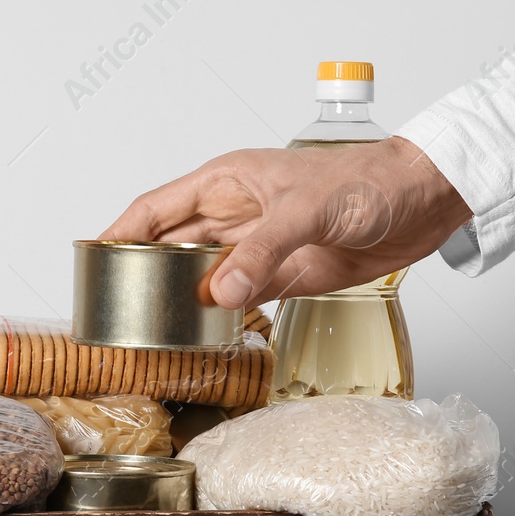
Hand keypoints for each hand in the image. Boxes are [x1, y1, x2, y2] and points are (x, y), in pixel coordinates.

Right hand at [97, 136, 472, 307]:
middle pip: (171, 245)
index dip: (120, 231)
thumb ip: (263, 251)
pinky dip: (220, 316)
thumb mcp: (309, 210)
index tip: (91, 259)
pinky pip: (238, 298)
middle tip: (113, 308)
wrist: (423, 200)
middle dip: (141, 272)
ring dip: (180, 300)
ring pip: (202, 275)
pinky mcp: (284, 274)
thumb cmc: (371, 180)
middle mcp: (236, 213)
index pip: (156, 207)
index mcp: (228, 181)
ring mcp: (259, 246)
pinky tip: (202, 335)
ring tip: (150, 330)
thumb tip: (220, 292)